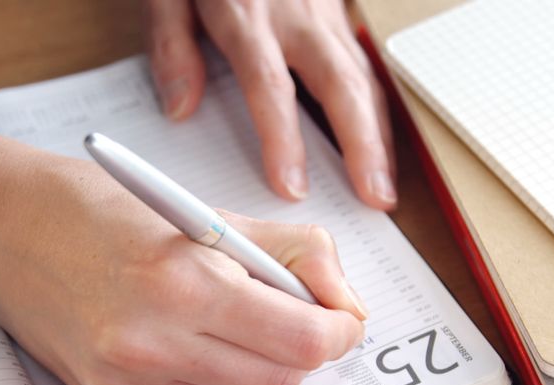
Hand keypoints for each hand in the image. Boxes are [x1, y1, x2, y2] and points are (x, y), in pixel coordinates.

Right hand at [0, 131, 367, 384]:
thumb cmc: (94, 209)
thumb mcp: (204, 210)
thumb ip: (291, 251)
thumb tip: (342, 301)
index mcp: (183, 281)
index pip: (302, 341)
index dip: (337, 330)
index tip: (337, 316)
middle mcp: (152, 343)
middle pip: (280, 382)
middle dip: (301, 350)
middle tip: (289, 314)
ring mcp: (127, 381)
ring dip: (256, 366)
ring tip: (228, 319)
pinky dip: (206, 377)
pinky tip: (175, 336)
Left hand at [145, 0, 396, 209]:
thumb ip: (170, 47)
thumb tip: (180, 109)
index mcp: (246, 13)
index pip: (269, 84)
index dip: (283, 139)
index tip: (292, 186)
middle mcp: (296, 15)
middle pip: (338, 84)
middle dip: (360, 145)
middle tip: (373, 198)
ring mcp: (324, 14)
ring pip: (362, 78)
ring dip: (378, 137)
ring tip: (384, 190)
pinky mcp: (338, 15)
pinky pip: (364, 67)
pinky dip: (377, 112)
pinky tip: (381, 148)